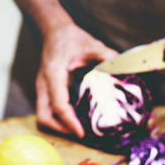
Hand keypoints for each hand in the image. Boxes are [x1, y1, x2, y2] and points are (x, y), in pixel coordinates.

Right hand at [36, 23, 117, 137]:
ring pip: (43, 116)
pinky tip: (75, 118)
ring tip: (78, 129)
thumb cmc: (71, 37)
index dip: (69, 121)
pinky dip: (59, 118)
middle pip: (44, 117)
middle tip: (80, 133)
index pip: (58, 104)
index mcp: (53, 74)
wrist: (54, 30)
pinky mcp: (45, 90)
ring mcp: (42, 88)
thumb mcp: (91, 44)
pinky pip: (48, 110)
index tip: (81, 133)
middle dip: (60, 129)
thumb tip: (122, 68)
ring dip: (58, 126)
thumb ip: (106, 56)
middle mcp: (43, 84)